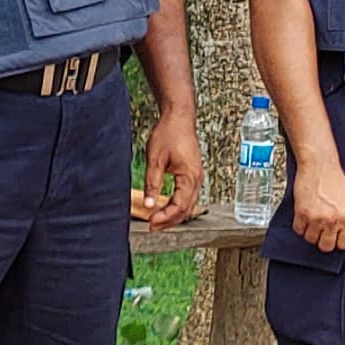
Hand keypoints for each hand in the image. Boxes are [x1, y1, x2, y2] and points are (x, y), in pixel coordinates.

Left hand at [132, 105, 202, 228]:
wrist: (179, 118)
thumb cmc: (168, 134)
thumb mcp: (155, 159)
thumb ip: (152, 183)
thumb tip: (148, 204)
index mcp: (190, 177)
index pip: (179, 206)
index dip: (165, 217)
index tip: (150, 222)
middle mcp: (197, 179)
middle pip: (186, 210)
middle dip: (169, 221)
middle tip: (152, 227)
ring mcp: (197, 177)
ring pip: (188, 205)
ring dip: (173, 215)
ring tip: (157, 221)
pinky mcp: (193, 174)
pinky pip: (188, 196)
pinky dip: (177, 206)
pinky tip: (165, 208)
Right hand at [289, 156, 344, 253]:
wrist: (319, 165)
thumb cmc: (335, 180)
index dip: (340, 241)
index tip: (337, 237)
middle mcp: (333, 220)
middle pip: (327, 246)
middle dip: (325, 240)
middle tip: (324, 230)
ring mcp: (316, 218)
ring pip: (311, 240)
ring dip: (311, 232)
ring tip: (314, 221)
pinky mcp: (301, 213)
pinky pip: (299, 230)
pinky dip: (301, 225)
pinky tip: (306, 216)